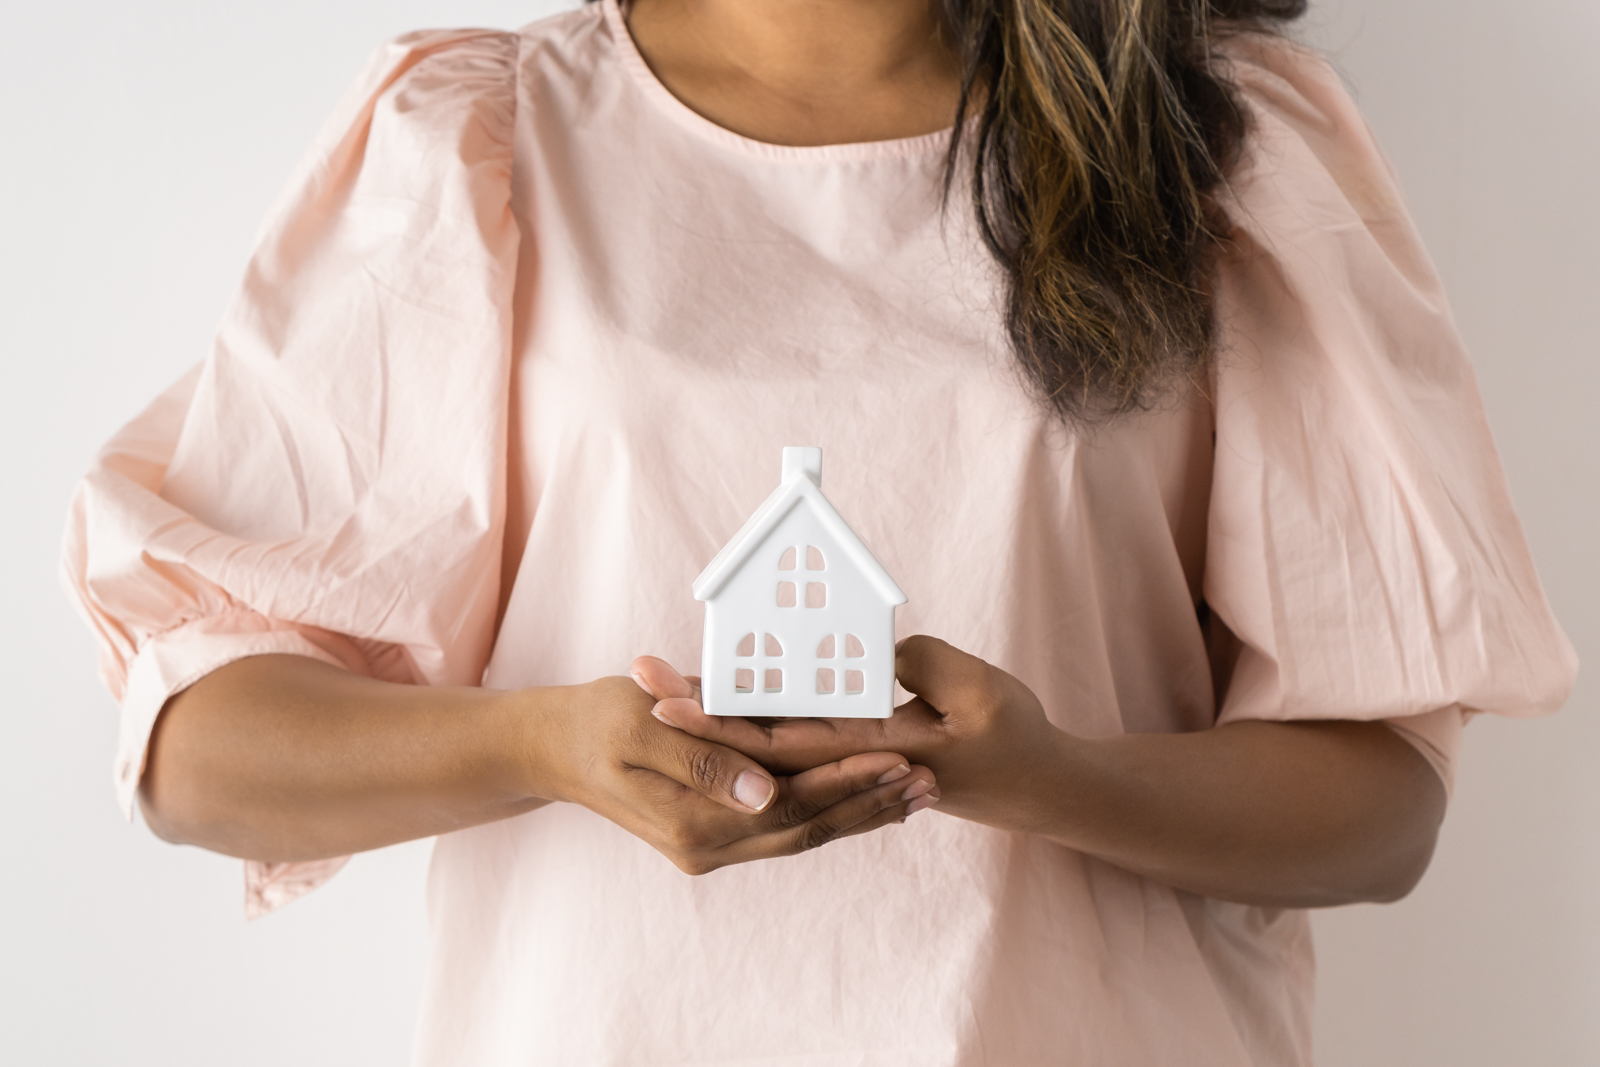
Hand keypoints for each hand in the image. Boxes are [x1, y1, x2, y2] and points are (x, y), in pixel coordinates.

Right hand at [527, 661, 938, 874]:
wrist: (553, 749)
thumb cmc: (593, 722)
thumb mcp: (640, 729)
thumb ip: (703, 760)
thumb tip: (765, 792)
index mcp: (694, 822)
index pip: (790, 807)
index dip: (846, 782)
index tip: (897, 756)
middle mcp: (709, 845)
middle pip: (808, 829)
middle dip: (871, 803)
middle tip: (930, 779)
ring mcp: (714, 842)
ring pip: (803, 833)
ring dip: (862, 812)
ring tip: (919, 790)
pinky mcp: (717, 828)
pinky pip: (785, 824)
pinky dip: (830, 810)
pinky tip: (869, 795)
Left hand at [642, 636, 1069, 833]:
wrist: (1038, 786)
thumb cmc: (1018, 733)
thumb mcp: (985, 691)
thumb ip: (923, 666)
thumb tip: (869, 649)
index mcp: (881, 759)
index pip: (786, 745)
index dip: (726, 724)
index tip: (671, 703)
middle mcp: (854, 776)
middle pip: (758, 755)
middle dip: (698, 725)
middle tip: (642, 688)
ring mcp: (850, 775)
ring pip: (769, 755)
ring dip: (719, 728)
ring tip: (664, 695)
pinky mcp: (852, 764)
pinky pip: (794, 754)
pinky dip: (754, 735)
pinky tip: (721, 712)